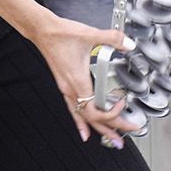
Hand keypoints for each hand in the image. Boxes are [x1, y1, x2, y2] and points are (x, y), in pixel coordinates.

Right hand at [31, 14, 138, 146]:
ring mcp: (67, 89)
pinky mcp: (64, 85)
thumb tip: (128, 44)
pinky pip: (73, 110)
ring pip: (83, 117)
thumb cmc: (60, 35)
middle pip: (91, 119)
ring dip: (98, 129)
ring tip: (111, 139)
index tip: (122, 105)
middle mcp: (71, 89)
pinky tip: (84, 131)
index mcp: (78, 81)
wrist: (43, 31)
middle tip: (125, 137)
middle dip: (110, 129)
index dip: (110, 114)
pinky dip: (81, 122)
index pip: (95, 111)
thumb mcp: (89, 34)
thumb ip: (112, 38)